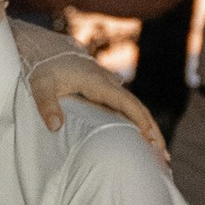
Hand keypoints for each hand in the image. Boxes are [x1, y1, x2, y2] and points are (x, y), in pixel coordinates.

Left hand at [23, 47, 169, 159]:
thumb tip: (56, 127)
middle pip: (137, 107)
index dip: (140, 120)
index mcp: (97, 82)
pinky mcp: (103, 88)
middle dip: (152, 130)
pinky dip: (136, 121)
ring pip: (134, 107)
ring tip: (158, 152)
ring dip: (147, 127)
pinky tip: (140, 135)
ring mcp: (107, 84)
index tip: (151, 139)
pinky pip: (125, 105)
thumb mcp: (40, 86)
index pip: (126, 102)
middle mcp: (108, 82)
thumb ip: (46, 105)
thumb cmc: (41, 68)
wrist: (42, 48)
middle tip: (164, 156)